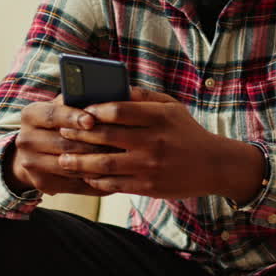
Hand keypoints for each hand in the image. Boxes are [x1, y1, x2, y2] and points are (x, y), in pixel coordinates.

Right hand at [9, 95, 114, 196]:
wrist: (36, 151)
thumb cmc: (60, 123)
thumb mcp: (64, 107)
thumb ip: (80, 100)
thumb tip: (113, 93)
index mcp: (31, 115)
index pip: (52, 115)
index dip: (72, 117)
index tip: (91, 120)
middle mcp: (25, 139)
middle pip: (64, 143)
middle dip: (93, 143)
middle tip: (118, 141)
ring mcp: (31, 163)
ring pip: (70, 165)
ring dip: (96, 163)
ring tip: (118, 158)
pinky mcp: (41, 183)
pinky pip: (73, 183)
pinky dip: (93, 180)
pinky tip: (111, 175)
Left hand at [55, 88, 264, 201]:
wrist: (214, 166)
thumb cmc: (187, 131)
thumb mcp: (171, 106)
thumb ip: (142, 96)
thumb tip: (111, 88)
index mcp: (158, 117)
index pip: (118, 110)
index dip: (95, 110)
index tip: (81, 110)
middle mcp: (153, 141)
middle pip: (105, 136)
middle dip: (78, 134)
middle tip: (62, 131)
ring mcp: (149, 166)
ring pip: (104, 164)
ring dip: (79, 161)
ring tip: (63, 158)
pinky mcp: (148, 187)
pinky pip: (114, 184)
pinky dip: (95, 180)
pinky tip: (84, 175)